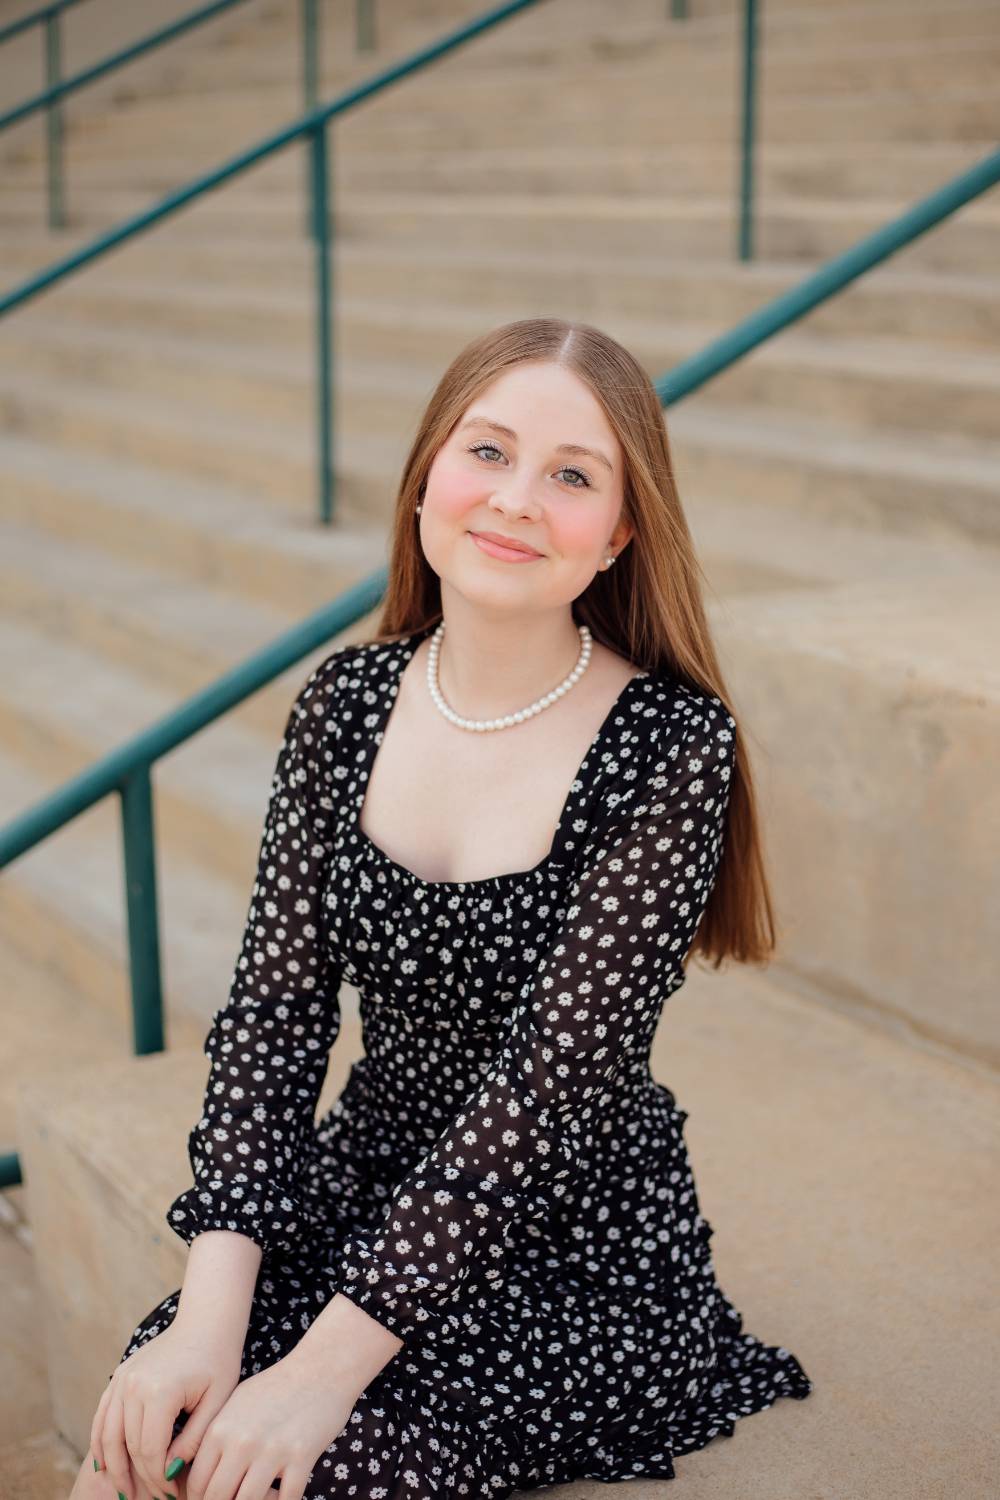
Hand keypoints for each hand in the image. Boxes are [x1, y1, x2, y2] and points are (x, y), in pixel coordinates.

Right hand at [91, 1320, 242, 1499]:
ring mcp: (123, 1378)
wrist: (207, 1320)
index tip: (171, 1495)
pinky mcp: (120, 1374)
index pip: (151, 1451)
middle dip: (139, 1478)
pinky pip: (103, 1415)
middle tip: (154, 1497)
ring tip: (125, 1491)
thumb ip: (193, 1440)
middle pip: (128, 1446)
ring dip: (114, 1467)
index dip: (158, 1479)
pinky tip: (106, 1464)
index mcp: (160, 1391)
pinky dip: (101, 1441)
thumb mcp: (216, 1402)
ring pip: (108, 1434)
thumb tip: (168, 1472)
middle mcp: (134, 1385)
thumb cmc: (219, 1360)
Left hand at [180, 1346, 357, 1499]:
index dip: (199, 1499)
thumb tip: (191, 1471)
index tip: (212, 1499)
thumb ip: (215, 1437)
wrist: (320, 1368)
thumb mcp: (236, 1404)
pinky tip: (282, 1493)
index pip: (196, 1483)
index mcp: (221, 1428)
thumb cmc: (276, 1387)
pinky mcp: (301, 1456)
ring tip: (261, 1496)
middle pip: (217, 1498)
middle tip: (235, 1497)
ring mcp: (272, 1450)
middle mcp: (242, 1441)